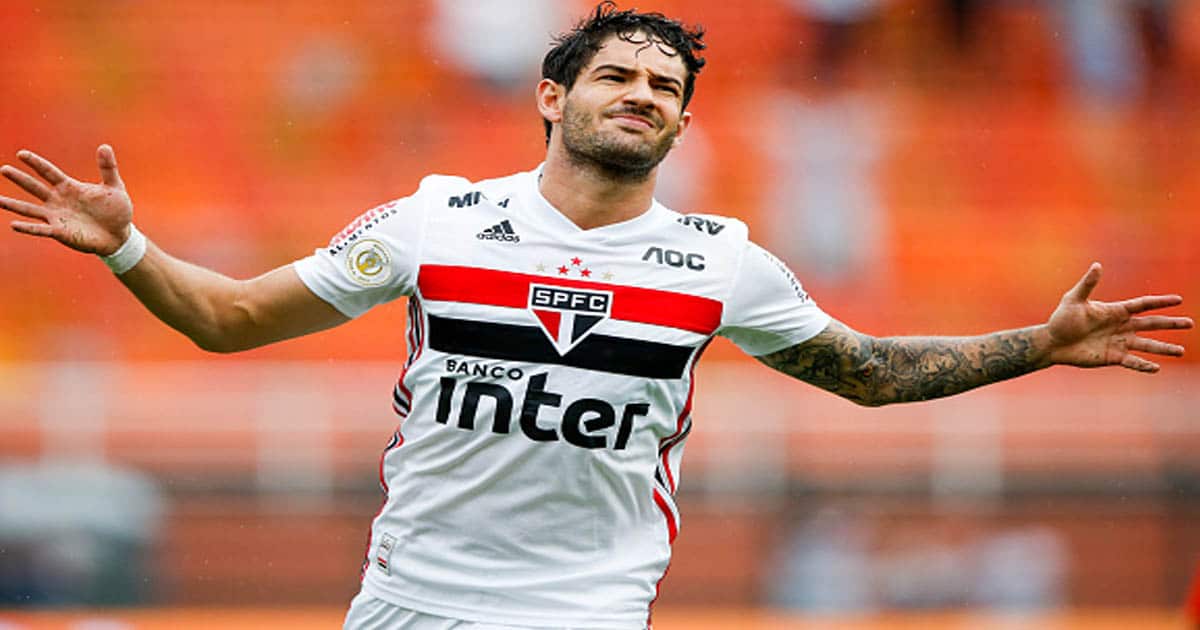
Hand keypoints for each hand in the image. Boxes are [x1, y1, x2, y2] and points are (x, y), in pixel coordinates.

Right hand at [1, 145, 132, 254]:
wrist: (120, 235)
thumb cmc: (116, 210)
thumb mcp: (114, 187)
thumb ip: (108, 167)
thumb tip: (105, 146)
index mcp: (70, 187)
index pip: (49, 172)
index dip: (36, 163)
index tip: (21, 154)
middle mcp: (59, 200)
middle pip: (35, 187)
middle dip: (20, 179)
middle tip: (3, 169)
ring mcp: (57, 216)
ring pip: (31, 209)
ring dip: (14, 205)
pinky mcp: (60, 232)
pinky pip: (41, 229)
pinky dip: (28, 228)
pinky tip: (14, 225)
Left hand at [1046, 263, 1192, 371]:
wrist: (1052, 342)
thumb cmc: (1061, 319)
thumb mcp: (1074, 299)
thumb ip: (1087, 285)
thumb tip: (1097, 265)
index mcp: (1115, 311)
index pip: (1142, 305)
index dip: (1160, 302)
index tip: (1178, 299)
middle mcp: (1121, 327)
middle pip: (1151, 324)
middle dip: (1170, 324)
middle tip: (1190, 323)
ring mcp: (1118, 343)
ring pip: (1146, 345)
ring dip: (1163, 348)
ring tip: (1180, 351)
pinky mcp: (1112, 357)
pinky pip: (1131, 362)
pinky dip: (1143, 365)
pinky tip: (1155, 368)